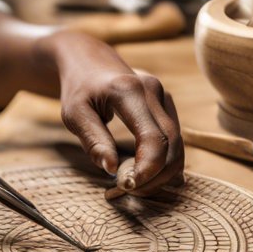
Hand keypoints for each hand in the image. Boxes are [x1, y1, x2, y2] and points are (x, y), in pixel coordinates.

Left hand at [39, 30, 183, 194]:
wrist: (88, 60)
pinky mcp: (166, 104)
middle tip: (128, 191)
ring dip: (161, 172)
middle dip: (155, 175)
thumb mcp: (74, 114)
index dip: (147, 168)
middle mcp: (153, 90)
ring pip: (178, 144)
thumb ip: (93, 141)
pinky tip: (145, 175)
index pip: (153, 137)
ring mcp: (163, 96)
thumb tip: (111, 170)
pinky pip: (174, 139)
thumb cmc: (78, 88)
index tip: (127, 186)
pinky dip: (163, 161)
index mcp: (130, 90)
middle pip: (172, 144)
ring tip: (133, 185)